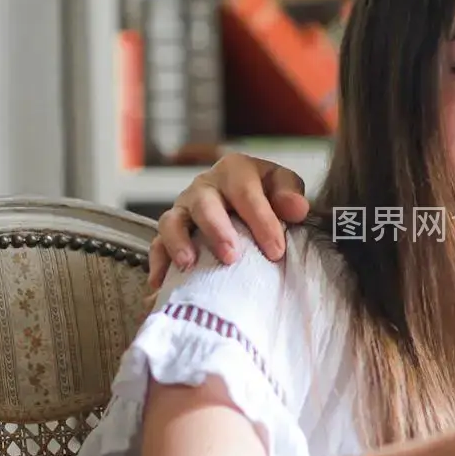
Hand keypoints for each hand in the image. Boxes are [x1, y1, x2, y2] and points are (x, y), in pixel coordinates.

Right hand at [148, 153, 310, 286]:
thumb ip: (289, 194)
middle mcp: (204, 187)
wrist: (245, 201)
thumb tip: (297, 209)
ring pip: (172, 221)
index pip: (245, 192)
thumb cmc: (266, 195)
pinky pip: (157, 245)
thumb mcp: (281, 186)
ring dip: (178, 243)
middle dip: (216, 230)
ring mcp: (184, 209)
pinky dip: (158, 264)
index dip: (261, 221)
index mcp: (234, 171)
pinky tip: (161, 285)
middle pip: (204, 204)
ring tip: (188, 264)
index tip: (276, 251)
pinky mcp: (171, 232)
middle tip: (230, 256)